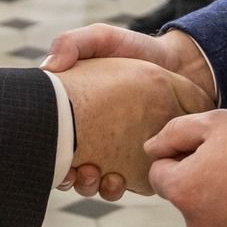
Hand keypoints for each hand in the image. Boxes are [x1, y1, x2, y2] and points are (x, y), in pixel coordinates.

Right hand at [56, 56, 212, 198]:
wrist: (178, 62)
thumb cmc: (134, 49)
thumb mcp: (100, 39)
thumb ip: (72, 44)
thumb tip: (47, 67)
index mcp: (78, 115)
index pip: (52, 142)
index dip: (48, 157)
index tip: (54, 160)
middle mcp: (95, 139)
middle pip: (72, 170)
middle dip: (70, 178)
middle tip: (78, 170)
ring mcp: (119, 153)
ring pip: (98, 183)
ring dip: (92, 186)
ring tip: (97, 175)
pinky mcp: (142, 162)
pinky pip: (129, 185)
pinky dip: (120, 187)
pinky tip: (121, 178)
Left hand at [146, 110, 226, 226]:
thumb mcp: (215, 123)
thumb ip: (174, 132)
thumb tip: (150, 148)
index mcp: (182, 189)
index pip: (159, 171)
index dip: (180, 153)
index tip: (210, 147)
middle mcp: (194, 221)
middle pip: (184, 192)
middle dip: (200, 175)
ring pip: (208, 210)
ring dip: (221, 195)